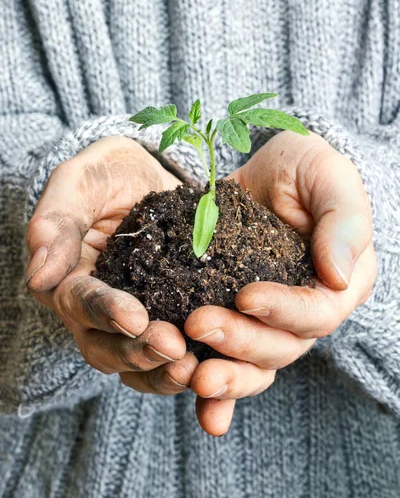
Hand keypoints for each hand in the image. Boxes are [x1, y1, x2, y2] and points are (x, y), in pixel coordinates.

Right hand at [26, 136, 197, 394]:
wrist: (149, 176)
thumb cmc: (108, 174)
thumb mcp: (80, 182)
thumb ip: (57, 221)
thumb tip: (37, 275)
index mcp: (69, 279)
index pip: (80, 302)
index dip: (104, 312)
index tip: (135, 317)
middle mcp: (97, 311)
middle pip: (106, 348)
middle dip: (138, 352)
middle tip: (174, 348)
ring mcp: (135, 320)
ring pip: (139, 364)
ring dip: (164, 372)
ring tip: (195, 367)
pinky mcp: (171, 319)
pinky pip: (177, 354)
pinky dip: (195, 366)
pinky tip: (221, 365)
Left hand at [185, 131, 376, 435]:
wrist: (270, 169)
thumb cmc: (308, 169)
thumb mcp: (331, 180)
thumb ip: (344, 224)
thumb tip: (337, 278)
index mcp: (338, 286)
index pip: (317, 313)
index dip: (284, 311)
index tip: (246, 296)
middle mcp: (305, 312)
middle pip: (280, 346)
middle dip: (240, 342)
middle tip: (199, 325)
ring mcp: (268, 319)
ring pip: (254, 363)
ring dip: (226, 377)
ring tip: (193, 377)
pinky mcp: (233, 315)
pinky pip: (227, 357)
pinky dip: (216, 390)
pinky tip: (194, 402)